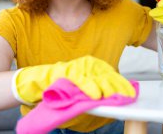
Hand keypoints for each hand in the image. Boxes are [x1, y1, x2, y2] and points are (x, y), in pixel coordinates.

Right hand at [12, 56, 135, 103]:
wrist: (31, 82)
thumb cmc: (55, 86)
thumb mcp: (76, 87)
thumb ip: (91, 88)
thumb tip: (110, 95)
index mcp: (87, 66)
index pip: (108, 73)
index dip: (121, 83)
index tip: (131, 92)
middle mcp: (82, 66)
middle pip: (105, 74)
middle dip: (118, 86)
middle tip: (129, 96)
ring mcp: (74, 68)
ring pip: (95, 77)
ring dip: (107, 87)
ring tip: (117, 96)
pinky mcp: (64, 72)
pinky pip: (79, 80)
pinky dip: (88, 87)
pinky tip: (96, 95)